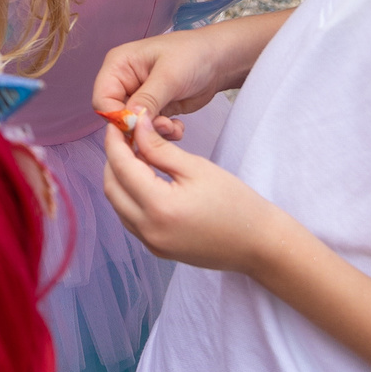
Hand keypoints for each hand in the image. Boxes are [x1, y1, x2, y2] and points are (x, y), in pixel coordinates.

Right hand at [91, 14, 279, 127]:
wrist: (221, 60)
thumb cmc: (193, 55)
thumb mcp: (169, 76)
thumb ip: (147, 99)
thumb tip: (128, 121)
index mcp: (119, 66)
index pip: (103, 99)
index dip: (116, 117)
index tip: (138, 128)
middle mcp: (124, 82)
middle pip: (117, 116)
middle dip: (138, 127)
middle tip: (162, 127)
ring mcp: (139, 97)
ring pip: (134, 126)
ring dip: (153, 132)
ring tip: (173, 127)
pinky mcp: (154, 109)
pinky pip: (150, 129)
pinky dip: (163, 133)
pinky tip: (178, 128)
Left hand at [102, 121, 295, 274]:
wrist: (259, 244)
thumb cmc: (236, 203)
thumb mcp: (197, 168)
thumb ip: (160, 148)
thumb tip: (137, 126)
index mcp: (159, 207)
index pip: (121, 167)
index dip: (115, 141)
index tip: (119, 122)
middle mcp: (148, 229)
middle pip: (112, 187)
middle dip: (114, 159)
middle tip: (128, 137)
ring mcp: (151, 243)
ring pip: (118, 205)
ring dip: (120, 178)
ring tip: (139, 155)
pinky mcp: (157, 249)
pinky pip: (130, 219)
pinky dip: (130, 197)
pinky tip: (146, 180)